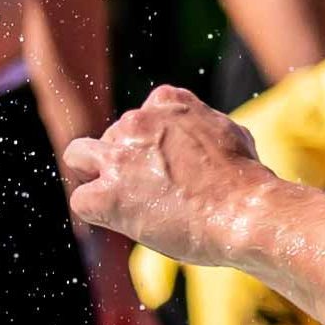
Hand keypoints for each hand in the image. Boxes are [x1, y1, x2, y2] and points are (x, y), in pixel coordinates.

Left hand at [60, 85, 288, 272]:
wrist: (245, 211)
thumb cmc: (245, 181)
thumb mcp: (230, 132)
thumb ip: (202, 127)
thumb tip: (201, 134)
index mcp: (167, 102)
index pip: (140, 116)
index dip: (148, 144)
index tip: (165, 166)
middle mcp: (138, 122)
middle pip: (112, 138)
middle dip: (125, 164)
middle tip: (152, 193)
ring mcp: (119, 157)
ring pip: (78, 156)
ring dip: (96, 178)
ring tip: (124, 203)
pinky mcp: (108, 194)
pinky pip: (81, 200)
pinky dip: (97, 213)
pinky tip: (122, 222)